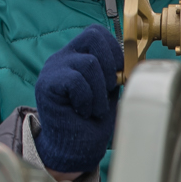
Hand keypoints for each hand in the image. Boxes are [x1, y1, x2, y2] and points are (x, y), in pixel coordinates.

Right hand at [33, 27, 122, 174]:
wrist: (76, 148)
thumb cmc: (93, 121)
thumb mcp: (110, 89)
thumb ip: (116, 71)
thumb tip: (134, 58)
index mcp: (78, 55)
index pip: (97, 32)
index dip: (114, 50)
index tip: (119, 74)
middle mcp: (63, 57)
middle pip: (93, 37)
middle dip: (110, 65)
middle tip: (108, 90)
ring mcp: (53, 69)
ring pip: (88, 63)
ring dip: (99, 91)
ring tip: (94, 109)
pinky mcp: (47, 84)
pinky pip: (75, 80)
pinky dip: (86, 99)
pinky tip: (83, 112)